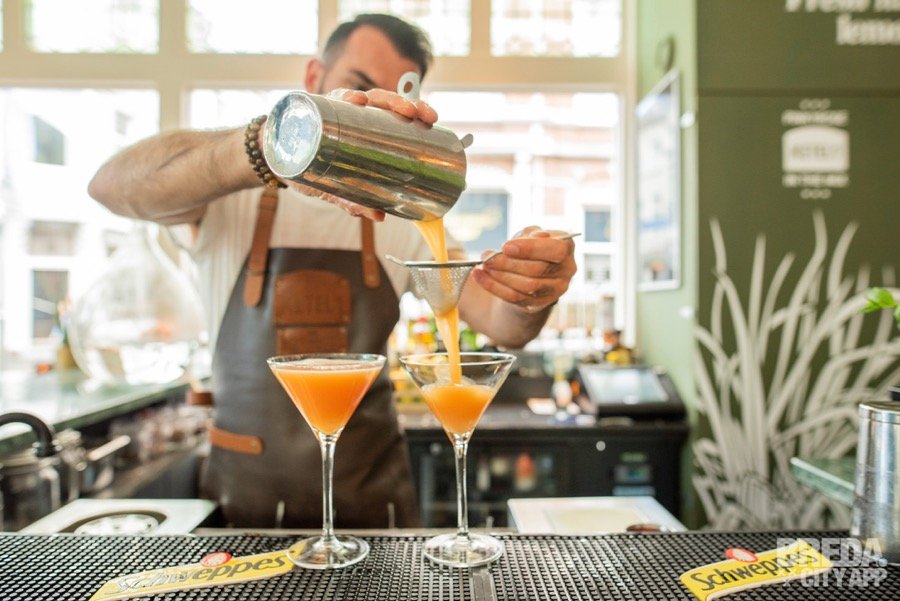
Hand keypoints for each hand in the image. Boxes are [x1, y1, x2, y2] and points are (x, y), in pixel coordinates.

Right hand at [281, 88, 439, 220]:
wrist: (275, 154)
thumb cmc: (313, 164)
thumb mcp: (335, 184)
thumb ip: (354, 198)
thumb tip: (379, 217)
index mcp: (365, 123)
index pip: (394, 112)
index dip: (415, 110)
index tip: (432, 118)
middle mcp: (352, 110)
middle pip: (383, 101)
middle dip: (401, 102)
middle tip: (414, 112)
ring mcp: (333, 107)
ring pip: (359, 96)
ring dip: (374, 97)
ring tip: (391, 106)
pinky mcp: (313, 108)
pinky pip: (328, 99)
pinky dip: (342, 98)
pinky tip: (351, 99)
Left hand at [471, 226, 576, 313]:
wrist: (529, 271)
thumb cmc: (530, 247)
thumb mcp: (529, 235)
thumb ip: (529, 235)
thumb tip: (529, 239)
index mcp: (567, 248)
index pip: (555, 250)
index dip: (530, 249)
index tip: (506, 247)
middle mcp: (566, 271)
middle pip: (537, 270)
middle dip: (508, 264)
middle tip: (486, 257)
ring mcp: (554, 290)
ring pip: (526, 286)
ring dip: (500, 276)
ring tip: (482, 266)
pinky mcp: (538, 304)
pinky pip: (515, 298)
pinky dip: (494, 287)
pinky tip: (479, 276)